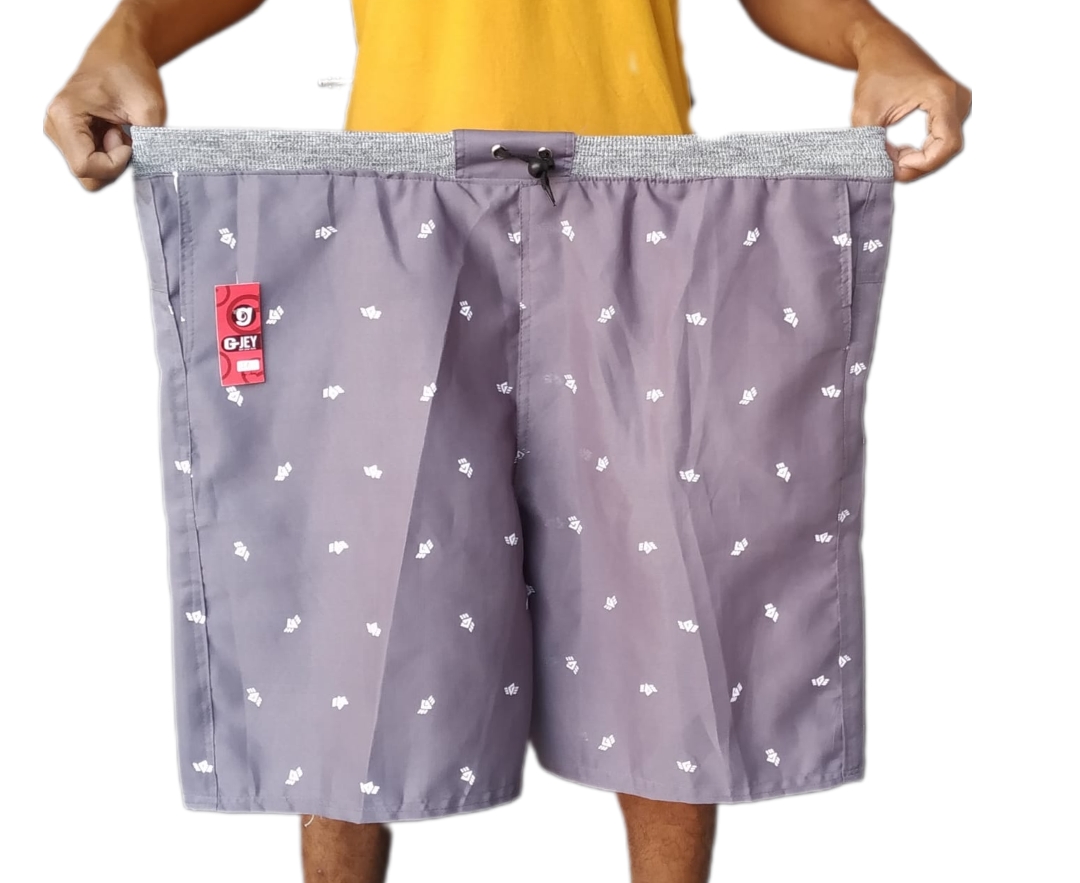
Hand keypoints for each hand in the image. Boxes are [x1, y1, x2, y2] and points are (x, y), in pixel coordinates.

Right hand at [44, 11, 165, 190]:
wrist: (120, 53)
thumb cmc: (129, 71)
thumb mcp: (149, 108)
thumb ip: (148, 143)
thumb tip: (149, 168)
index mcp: (65, 115)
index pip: (85, 167)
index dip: (114, 163)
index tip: (128, 141)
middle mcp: (55, 126)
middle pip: (86, 175)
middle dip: (113, 164)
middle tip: (124, 134)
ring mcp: (61, 133)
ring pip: (90, 173)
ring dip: (112, 159)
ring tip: (119, 129)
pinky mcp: (71, 137)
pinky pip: (93, 163)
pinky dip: (110, 155)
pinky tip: (114, 132)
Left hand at [851, 24, 970, 182]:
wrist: (883, 48)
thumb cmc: (876, 72)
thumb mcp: (865, 114)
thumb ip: (872, 146)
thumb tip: (882, 171)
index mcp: (942, 95)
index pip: (946, 144)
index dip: (922, 164)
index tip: (896, 166)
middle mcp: (957, 97)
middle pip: (947, 149)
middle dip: (918, 165)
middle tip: (890, 165)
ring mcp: (958, 102)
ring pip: (946, 147)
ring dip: (920, 158)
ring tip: (893, 154)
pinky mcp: (952, 107)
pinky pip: (943, 138)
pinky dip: (923, 150)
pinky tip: (903, 150)